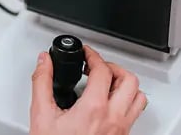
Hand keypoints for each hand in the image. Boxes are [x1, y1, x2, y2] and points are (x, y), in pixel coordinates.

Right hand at [30, 46, 146, 134]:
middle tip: (98, 66)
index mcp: (94, 109)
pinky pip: (135, 114)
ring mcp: (121, 130)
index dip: (93, 55)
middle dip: (113, 67)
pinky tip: (111, 103)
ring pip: (139, 97)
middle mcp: (113, 119)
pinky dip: (128, 102)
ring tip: (109, 81)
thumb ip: (42, 83)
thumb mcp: (41, 115)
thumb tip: (44, 62)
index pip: (103, 70)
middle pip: (129, 80)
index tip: (86, 53)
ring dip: (126, 84)